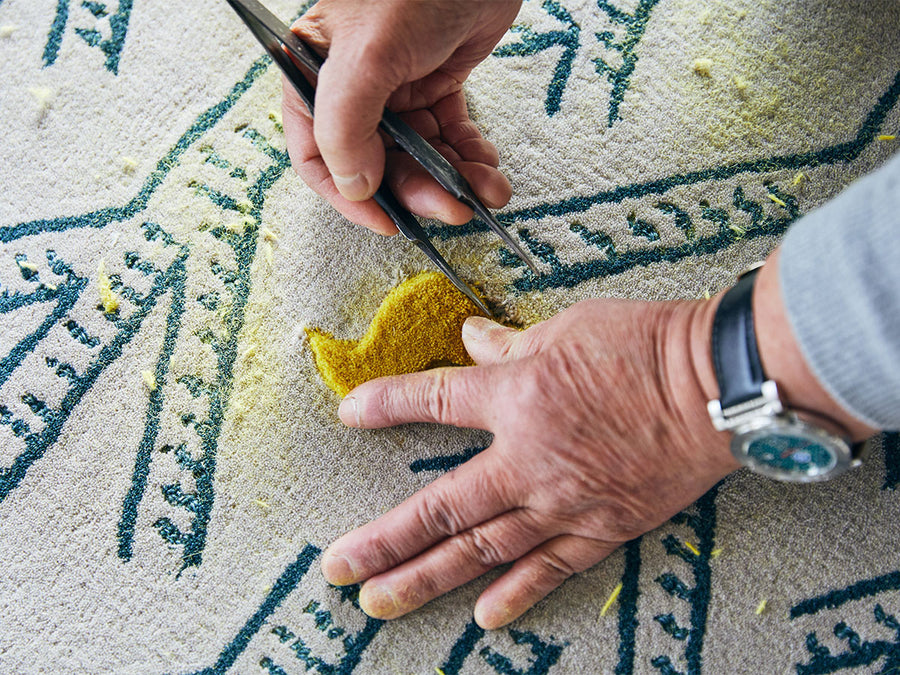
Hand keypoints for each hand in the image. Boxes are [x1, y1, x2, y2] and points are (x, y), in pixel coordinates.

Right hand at [283, 0, 520, 233]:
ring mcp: (397, 91)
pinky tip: (489, 172)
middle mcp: (353, 91)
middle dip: (418, 192)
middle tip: (451, 209)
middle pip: (377, 166)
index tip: (389, 224)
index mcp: (317, 78)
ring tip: (483, 190)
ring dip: (452, 183)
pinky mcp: (437, 87)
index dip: (351, 198)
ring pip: (418, 158)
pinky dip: (470, 160)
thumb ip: (346, 124)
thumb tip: (354, 185)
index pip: (317, 156)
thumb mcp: (369, 54)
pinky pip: (450, 139)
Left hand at [321, 297, 740, 627]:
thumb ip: (509, 344)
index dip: (386, 405)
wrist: (719, 385)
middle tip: (339, 569)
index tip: (350, 415)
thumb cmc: (644, 345)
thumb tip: (470, 338)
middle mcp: (528, 459)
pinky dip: (516, 594)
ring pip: (483, 550)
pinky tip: (483, 619)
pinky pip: (551, 569)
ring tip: (380, 603)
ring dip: (426, 578)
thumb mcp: (566, 328)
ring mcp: (563, 502)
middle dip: (384, 541)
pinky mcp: (602, 526)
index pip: (434, 400)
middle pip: (441, 508)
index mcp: (516, 396)